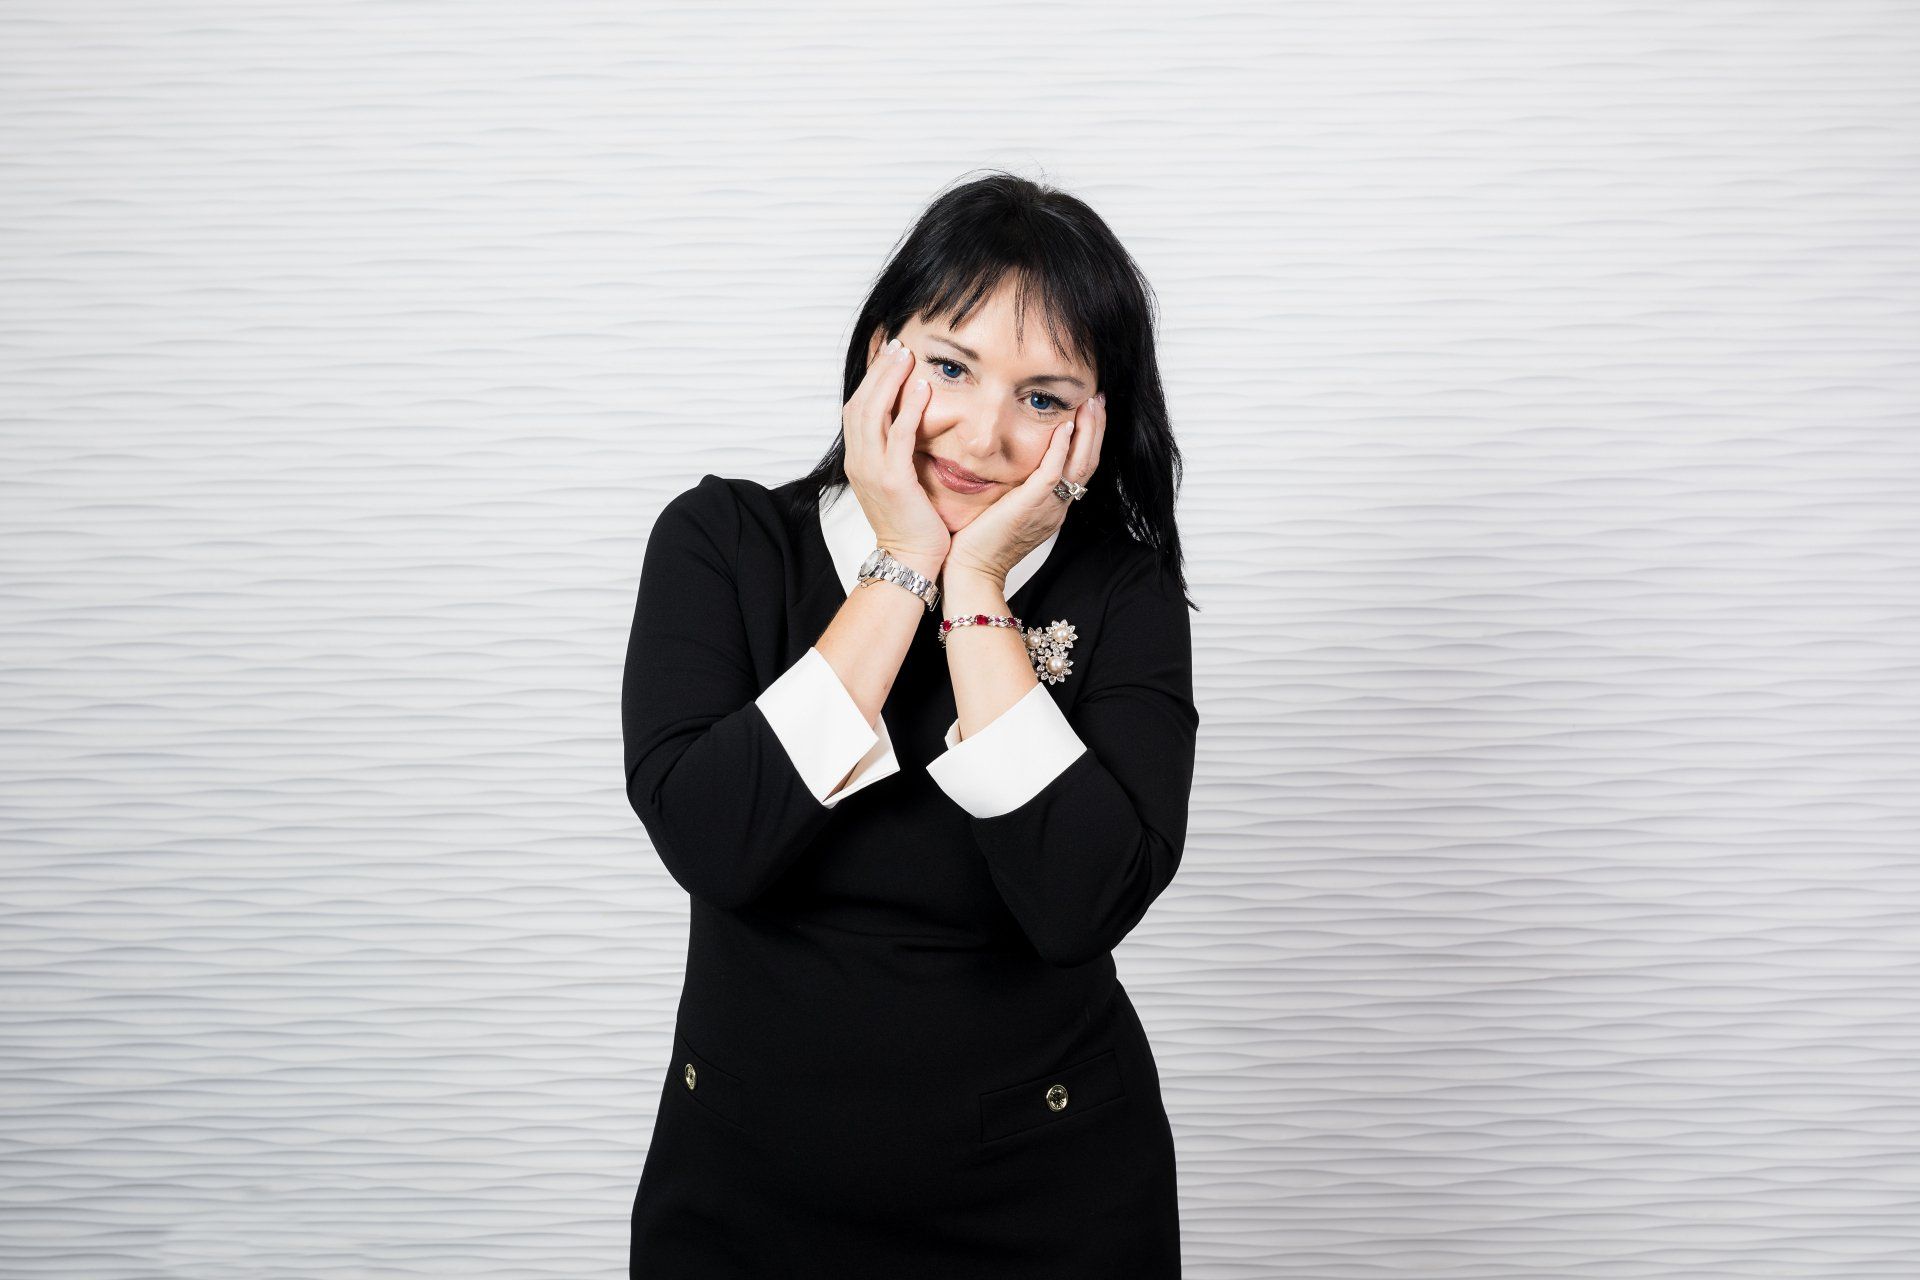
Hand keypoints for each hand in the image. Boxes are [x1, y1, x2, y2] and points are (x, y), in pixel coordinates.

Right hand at [842, 336, 950, 574]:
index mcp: (858, 460)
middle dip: (879, 370)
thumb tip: (909, 423)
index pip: (857, 408)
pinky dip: (909, 408)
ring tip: (906, 354)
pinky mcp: (893, 480)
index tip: (886, 352)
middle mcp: (858, 461)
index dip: (870, 378)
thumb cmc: (910, 523)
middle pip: (861, 402)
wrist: (909, 560)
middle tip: (897, 343)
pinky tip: (922, 386)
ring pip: (874, 412)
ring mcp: (872, 470)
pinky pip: (899, 435)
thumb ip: (895, 451)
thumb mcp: (895, 481)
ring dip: (891, 380)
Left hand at [945, 390, 1105, 586]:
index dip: (1090, 438)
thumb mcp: (1006, 508)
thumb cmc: (980, 542)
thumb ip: (1016, 486)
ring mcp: (1048, 507)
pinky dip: (1062, 449)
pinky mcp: (1031, 506)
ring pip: (1080, 465)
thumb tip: (1010, 462)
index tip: (1090, 411)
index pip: (1081, 467)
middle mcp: (1058, 506)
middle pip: (1089, 462)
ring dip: (1088, 431)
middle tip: (1098, 398)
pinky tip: (1065, 426)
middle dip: (1097, 428)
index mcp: (1053, 507)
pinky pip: (1054, 473)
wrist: (971, 570)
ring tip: (1091, 403)